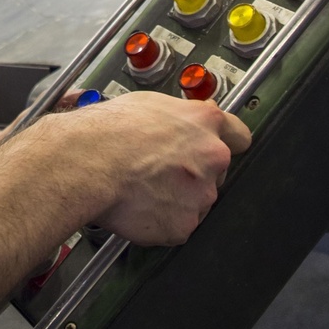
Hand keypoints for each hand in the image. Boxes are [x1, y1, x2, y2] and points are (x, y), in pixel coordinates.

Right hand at [59, 92, 250, 247]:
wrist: (89, 162)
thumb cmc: (109, 131)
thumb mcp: (149, 103)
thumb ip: (180, 116)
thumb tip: (186, 120)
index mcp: (206, 124)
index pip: (239, 136)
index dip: (223, 142)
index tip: (212, 147)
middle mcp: (212, 158)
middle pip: (216, 171)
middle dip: (194, 173)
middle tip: (160, 170)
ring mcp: (201, 195)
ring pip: (196, 201)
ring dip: (177, 198)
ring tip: (143, 187)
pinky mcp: (183, 226)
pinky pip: (176, 225)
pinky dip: (160, 220)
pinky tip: (139, 205)